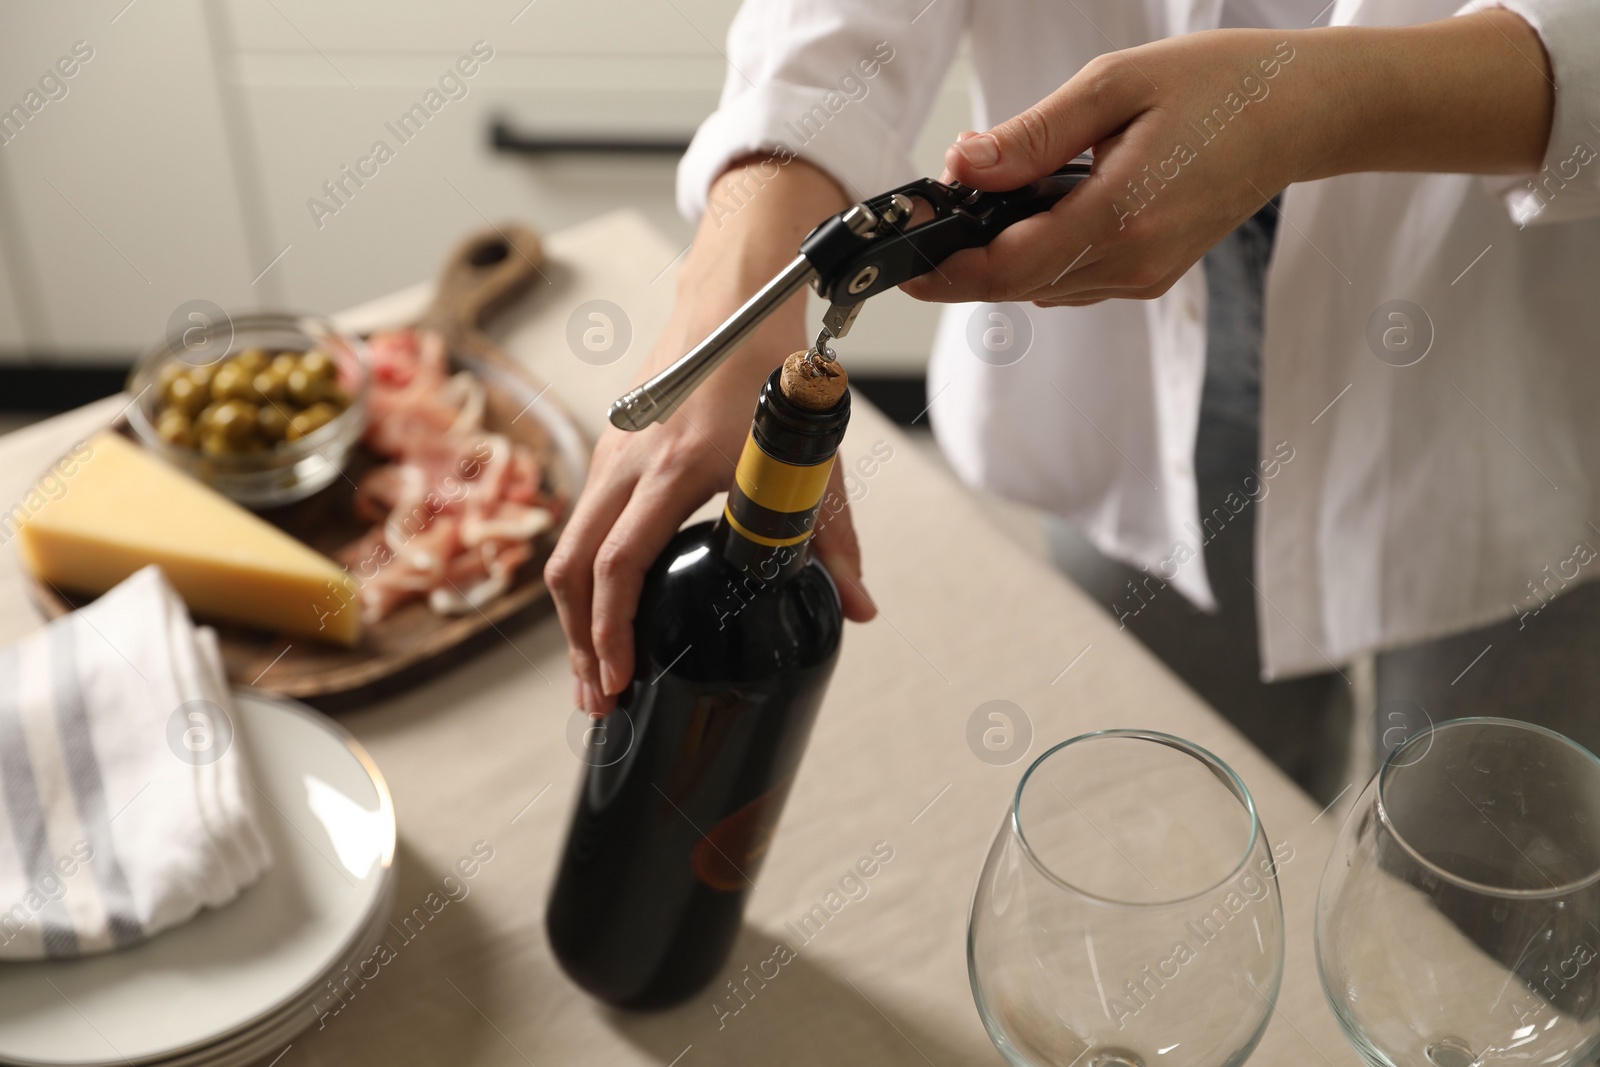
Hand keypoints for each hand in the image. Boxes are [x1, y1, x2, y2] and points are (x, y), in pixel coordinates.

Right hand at [545, 158, 873, 717]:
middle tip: (600, 701)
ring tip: (599, 671)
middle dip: (580, 644)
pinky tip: (606, 609)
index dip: (612, 631)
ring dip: (577, 616)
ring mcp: (610, 452)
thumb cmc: (773, 371)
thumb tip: (859, 610)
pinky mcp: (610, 448)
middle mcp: (627, 461)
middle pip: (573, 569)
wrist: (734, 297)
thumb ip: (833, 538)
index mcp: (675, 466)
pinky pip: (581, 524)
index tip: (619, 680)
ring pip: (569, 548)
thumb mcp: (811, 457)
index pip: (620, 564)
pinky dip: (584, 577)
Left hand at [902, 12, 1551, 306]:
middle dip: (958, 267)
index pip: (1007, 266)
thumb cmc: (1219, 84)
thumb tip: (962, 168)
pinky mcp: (1151, 275)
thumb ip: (1033, 135)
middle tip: (916, 235)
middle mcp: (1132, 262)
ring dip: (997, 261)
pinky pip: (1072, 280)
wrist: (1304, 112)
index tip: (900, 260)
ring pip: (1041, 288)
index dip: (945, 269)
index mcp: (1121, 216)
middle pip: (1016, 286)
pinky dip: (1037, 257)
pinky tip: (1030, 217)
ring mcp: (1144, 276)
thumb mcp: (1115, 85)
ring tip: (966, 216)